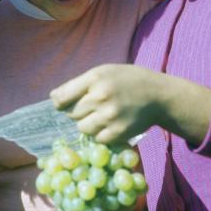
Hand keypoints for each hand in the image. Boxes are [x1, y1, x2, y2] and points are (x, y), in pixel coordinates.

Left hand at [51, 64, 210, 145]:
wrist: (158, 95)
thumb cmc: (128, 80)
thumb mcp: (104, 71)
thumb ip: (78, 84)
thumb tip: (53, 98)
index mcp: (95, 78)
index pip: (63, 97)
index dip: (59, 102)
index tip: (62, 104)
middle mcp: (101, 96)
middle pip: (72, 113)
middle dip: (78, 111)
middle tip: (93, 106)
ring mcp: (110, 116)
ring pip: (83, 128)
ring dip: (88, 124)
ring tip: (101, 116)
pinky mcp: (118, 132)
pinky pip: (97, 139)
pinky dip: (100, 134)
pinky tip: (110, 124)